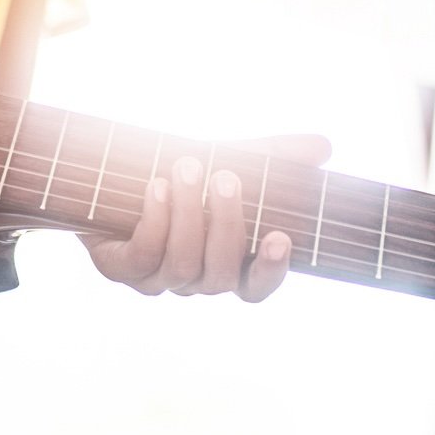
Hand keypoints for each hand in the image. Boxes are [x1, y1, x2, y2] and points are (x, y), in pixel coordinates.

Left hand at [85, 134, 330, 302]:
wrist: (111, 171)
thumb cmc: (181, 170)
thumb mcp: (231, 158)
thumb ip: (275, 157)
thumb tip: (323, 146)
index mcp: (227, 263)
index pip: (256, 288)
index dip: (271, 271)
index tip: (280, 236)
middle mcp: (196, 279)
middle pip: (221, 273)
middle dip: (225, 223)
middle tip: (225, 176)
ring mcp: (158, 279)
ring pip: (183, 264)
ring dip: (187, 213)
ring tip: (186, 167)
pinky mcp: (121, 268)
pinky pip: (144, 257)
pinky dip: (154, 221)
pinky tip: (157, 187)